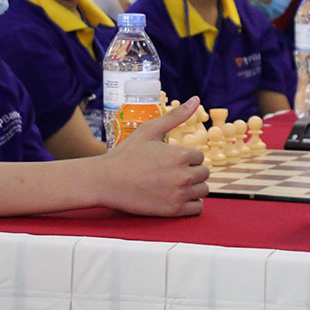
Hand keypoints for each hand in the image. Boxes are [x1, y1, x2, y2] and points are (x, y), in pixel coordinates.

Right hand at [102, 97, 208, 215]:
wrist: (106, 181)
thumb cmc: (126, 154)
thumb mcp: (149, 130)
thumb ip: (175, 116)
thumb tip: (196, 99)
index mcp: (180, 155)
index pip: (199, 156)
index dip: (186, 157)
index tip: (171, 160)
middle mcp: (183, 175)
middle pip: (204, 173)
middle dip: (191, 171)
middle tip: (172, 172)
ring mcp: (179, 195)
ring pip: (203, 191)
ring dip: (193, 187)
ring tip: (175, 184)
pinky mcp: (173, 211)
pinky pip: (197, 208)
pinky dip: (192, 203)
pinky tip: (178, 197)